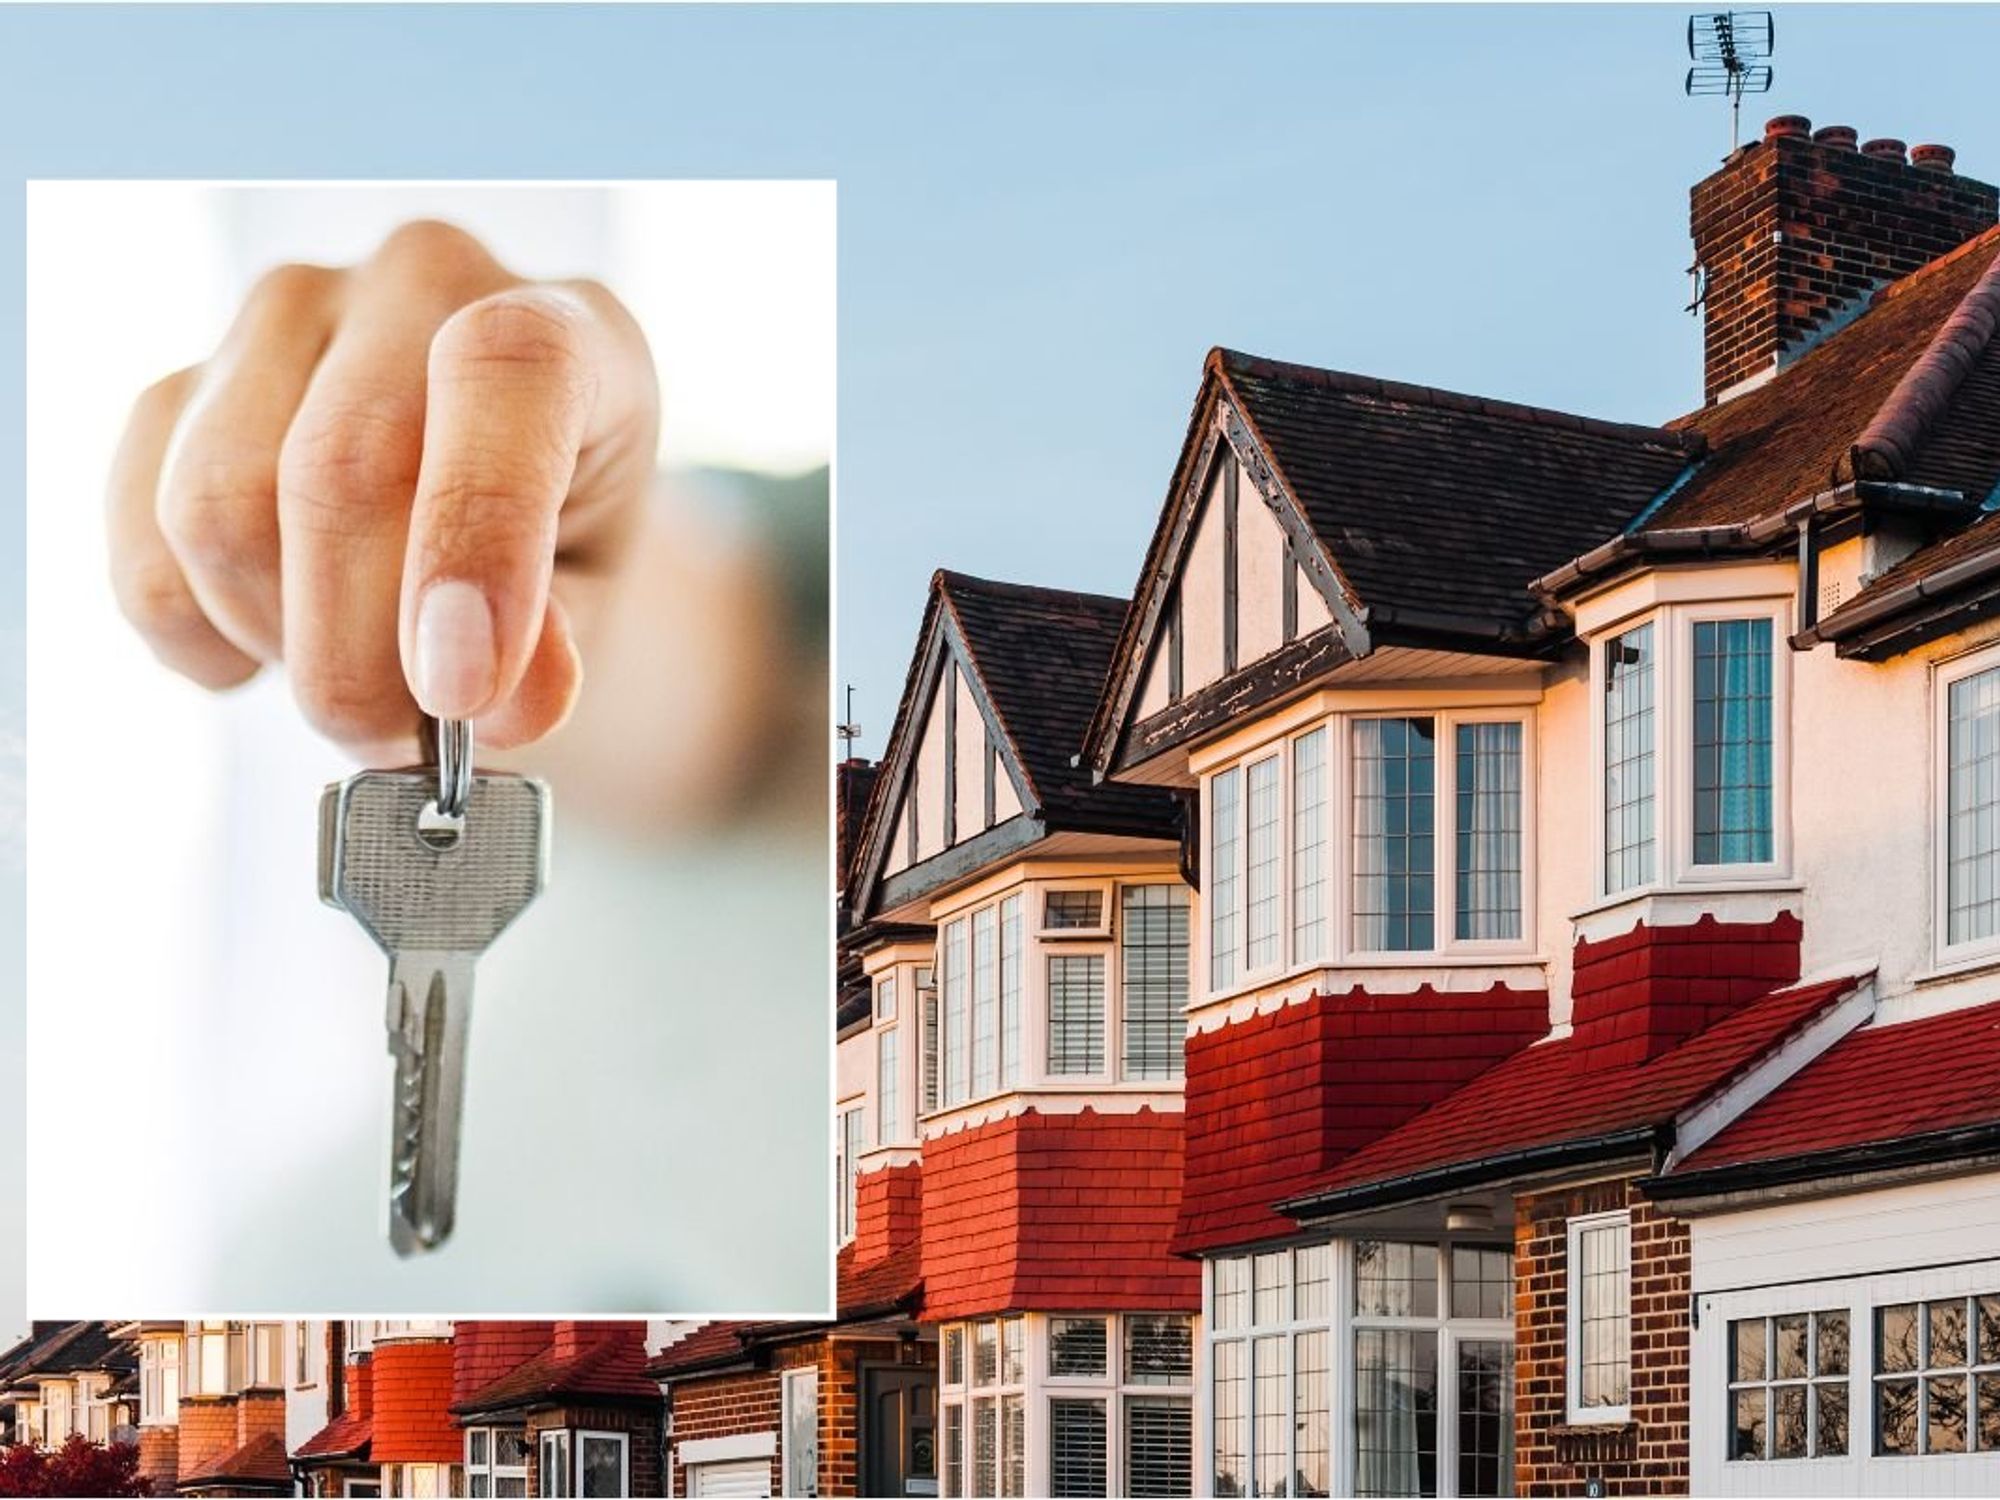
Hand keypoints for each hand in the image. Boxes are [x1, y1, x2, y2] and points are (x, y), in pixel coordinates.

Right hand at [107, 219, 659, 761]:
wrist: (489, 523)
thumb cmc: (559, 552)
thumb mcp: (597, 604)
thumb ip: (562, 645)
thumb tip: (503, 698)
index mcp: (566, 324)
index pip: (503, 370)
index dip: (474, 537)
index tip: (460, 690)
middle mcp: (417, 285)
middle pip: (336, 468)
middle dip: (360, 654)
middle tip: (403, 739)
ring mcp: (285, 320)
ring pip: (218, 509)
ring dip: (281, 645)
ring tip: (358, 677)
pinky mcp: (181, 388)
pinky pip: (143, 537)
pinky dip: (199, 635)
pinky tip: (273, 643)